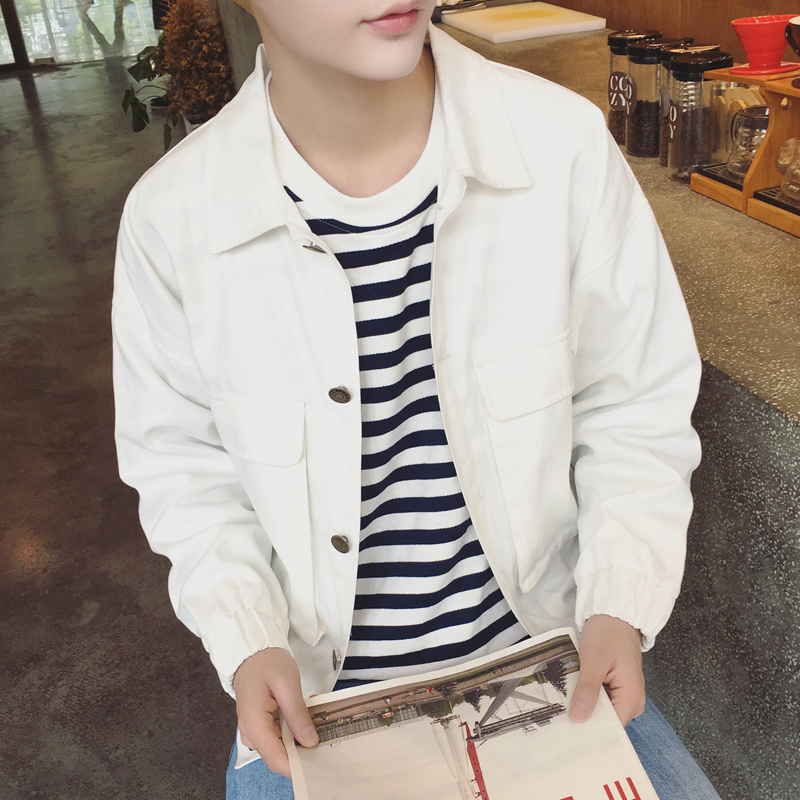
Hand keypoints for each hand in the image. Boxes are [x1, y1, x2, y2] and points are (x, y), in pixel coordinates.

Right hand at [232, 647, 318, 777]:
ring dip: (300, 735)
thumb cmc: (266, 663)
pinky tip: (303, 712)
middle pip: (280, 756)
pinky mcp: (261, 727)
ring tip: (312, 712)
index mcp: (254, 724)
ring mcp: (255, 732)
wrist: (252, 653)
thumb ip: (297, 715)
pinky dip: (294, 728)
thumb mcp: (287, 684)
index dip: (298, 766)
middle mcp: (251, 734)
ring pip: (282, 747)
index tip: (319, 760)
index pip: (276, 759)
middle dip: (303, 748)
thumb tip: (310, 742)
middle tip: (323, 728)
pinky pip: (279, 736)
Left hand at [569, 614, 645, 726]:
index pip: (612, 727)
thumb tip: (579, 718)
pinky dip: (586, 695)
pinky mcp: (614, 686)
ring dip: (583, 704)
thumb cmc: (608, 633)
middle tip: (558, 716)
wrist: (614, 614)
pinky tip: (570, 692)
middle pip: (606, 720)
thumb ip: (588, 690)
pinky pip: (600, 698)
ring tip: (561, 704)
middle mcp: (631, 700)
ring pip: (600, 709)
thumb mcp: (594, 660)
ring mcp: (623, 693)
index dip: (591, 730)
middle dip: (584, 717)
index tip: (568, 731)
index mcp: (632, 698)